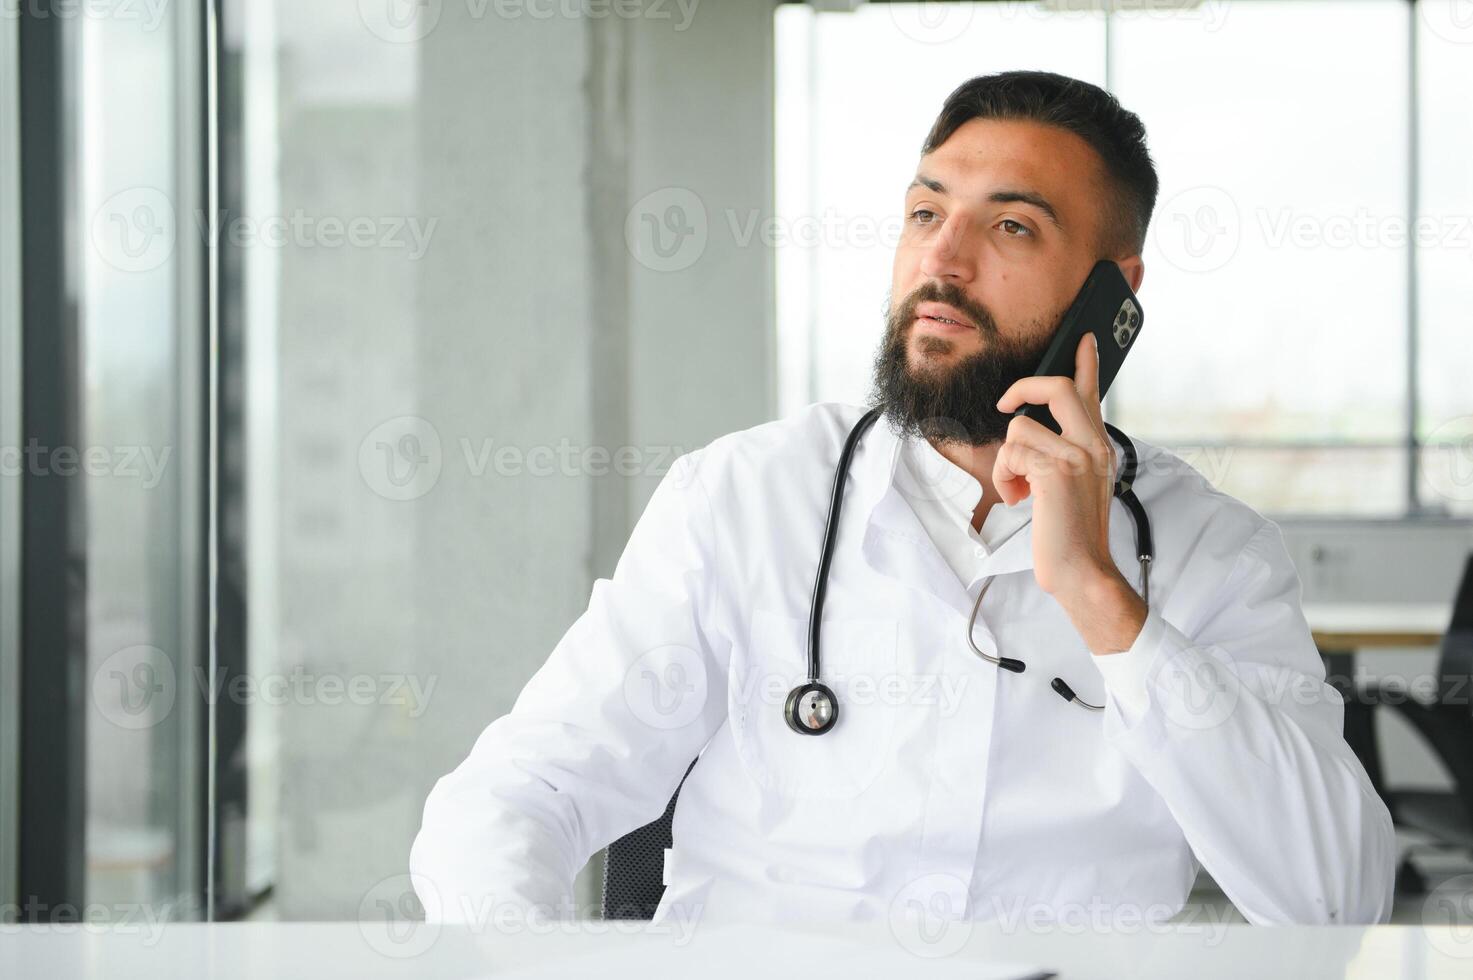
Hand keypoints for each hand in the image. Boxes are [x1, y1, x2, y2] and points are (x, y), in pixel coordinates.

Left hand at [994, 333, 1144, 653]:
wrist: (1083, 571)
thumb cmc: (1071, 533)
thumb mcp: (1075, 486)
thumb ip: (1063, 455)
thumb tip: (1028, 434)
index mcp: (1099, 446)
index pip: (1091, 392)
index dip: (1086, 362)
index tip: (1083, 338)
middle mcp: (1093, 444)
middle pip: (1058, 387)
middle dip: (1023, 389)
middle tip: (1005, 403)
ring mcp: (1078, 456)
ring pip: (1020, 428)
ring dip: (1006, 461)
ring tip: (1019, 489)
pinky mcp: (1056, 471)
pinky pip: (1011, 452)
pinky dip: (1005, 477)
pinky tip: (1020, 499)